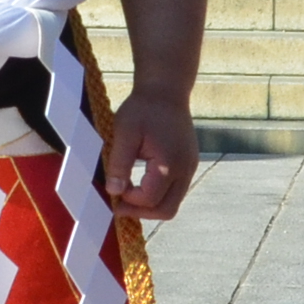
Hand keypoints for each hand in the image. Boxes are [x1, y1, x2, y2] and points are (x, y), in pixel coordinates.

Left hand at [102, 84, 197, 221]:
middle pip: (167, 210)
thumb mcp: (125, 132)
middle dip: (141, 213)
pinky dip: (159, 195)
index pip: (149, 199)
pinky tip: (141, 185)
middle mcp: (185, 169)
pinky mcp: (189, 164)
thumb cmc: (143, 108)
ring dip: (150, 206)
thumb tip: (114, 192)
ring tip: (128, 196)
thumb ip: (119, 164)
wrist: (166, 90)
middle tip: (119, 206)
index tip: (113, 190)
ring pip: (173, 203)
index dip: (129, 201)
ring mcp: (190, 168)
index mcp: (169, 163)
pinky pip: (176, 191)